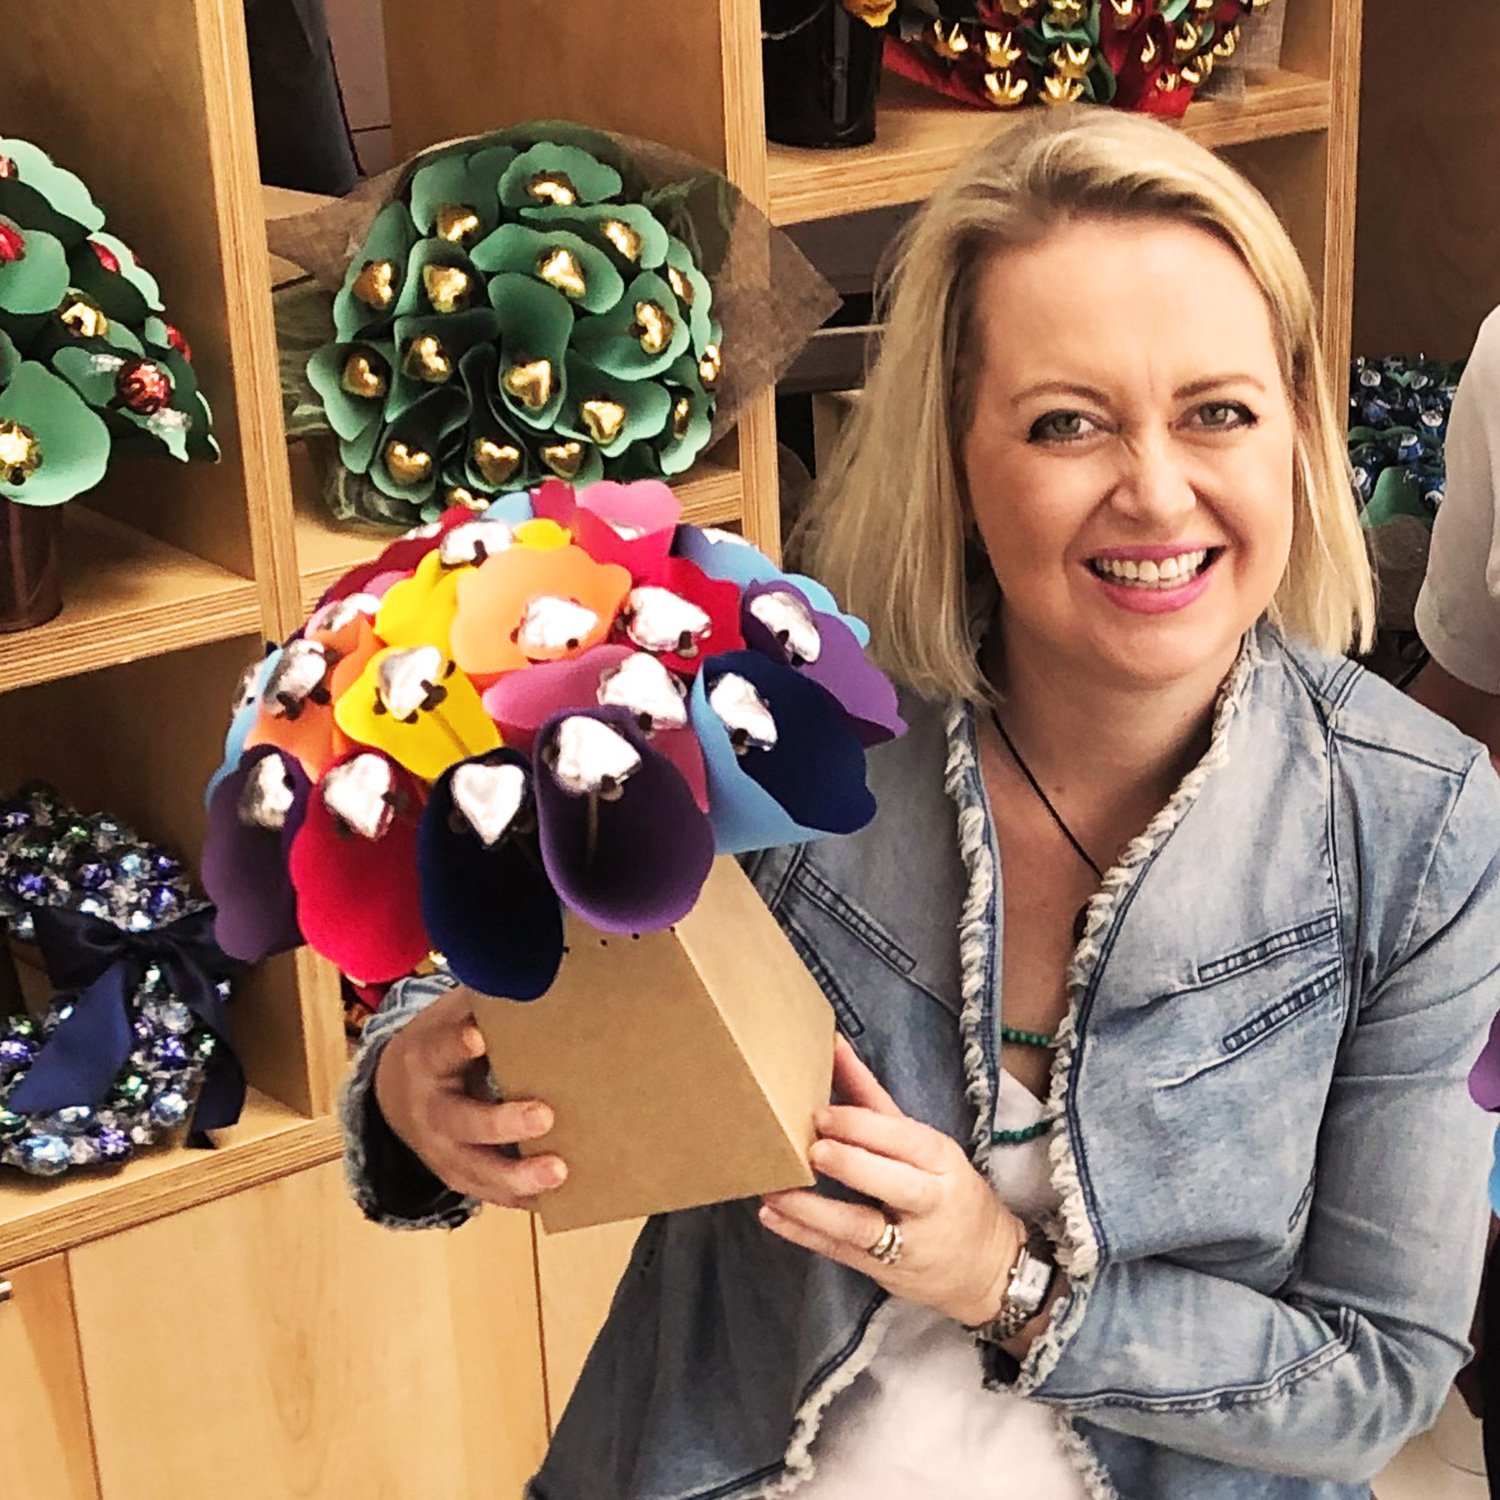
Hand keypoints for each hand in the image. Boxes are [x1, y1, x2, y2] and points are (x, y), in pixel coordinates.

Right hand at [373, 985, 566, 1208]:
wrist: (393, 1094)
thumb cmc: (440, 1044)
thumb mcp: (449, 1015)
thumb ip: (483, 999)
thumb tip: (529, 964)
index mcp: (426, 1060)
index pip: (440, 1050)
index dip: (458, 1043)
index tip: (480, 1035)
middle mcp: (430, 1112)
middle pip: (462, 1123)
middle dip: (503, 1122)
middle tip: (545, 1114)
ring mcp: (442, 1152)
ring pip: (477, 1171)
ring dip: (519, 1176)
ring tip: (560, 1172)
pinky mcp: (459, 1178)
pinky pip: (491, 1194)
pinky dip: (524, 1197)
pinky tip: (561, 1197)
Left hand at [759, 1034, 1025, 1326]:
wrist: (987, 1267)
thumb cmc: (947, 1189)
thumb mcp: (924, 1143)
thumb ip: (873, 1101)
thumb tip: (831, 1046)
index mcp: (941, 1159)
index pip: (906, 1139)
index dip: (864, 1126)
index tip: (822, 1114)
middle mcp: (929, 1199)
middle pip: (894, 1182)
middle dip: (851, 1165)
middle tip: (811, 1148)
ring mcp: (907, 1241)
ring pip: (862, 1226)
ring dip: (814, 1210)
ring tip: (775, 1191)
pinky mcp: (883, 1269)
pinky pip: (840, 1252)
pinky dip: (803, 1235)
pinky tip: (772, 1217)